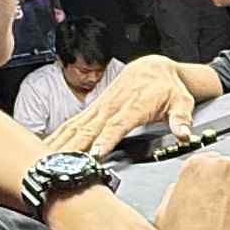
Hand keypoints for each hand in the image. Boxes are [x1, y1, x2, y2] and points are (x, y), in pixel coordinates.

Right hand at [45, 55, 194, 157]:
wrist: (153, 67)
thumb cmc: (168, 87)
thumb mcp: (182, 101)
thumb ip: (182, 118)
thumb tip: (184, 133)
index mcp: (134, 106)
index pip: (117, 125)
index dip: (105, 140)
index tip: (94, 154)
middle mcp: (112, 106)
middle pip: (90, 128)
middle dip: (74, 146)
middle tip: (60, 163)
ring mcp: (100, 107)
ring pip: (76, 126)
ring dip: (60, 142)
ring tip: (44, 158)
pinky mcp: (93, 109)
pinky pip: (73, 123)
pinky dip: (59, 135)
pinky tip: (46, 146)